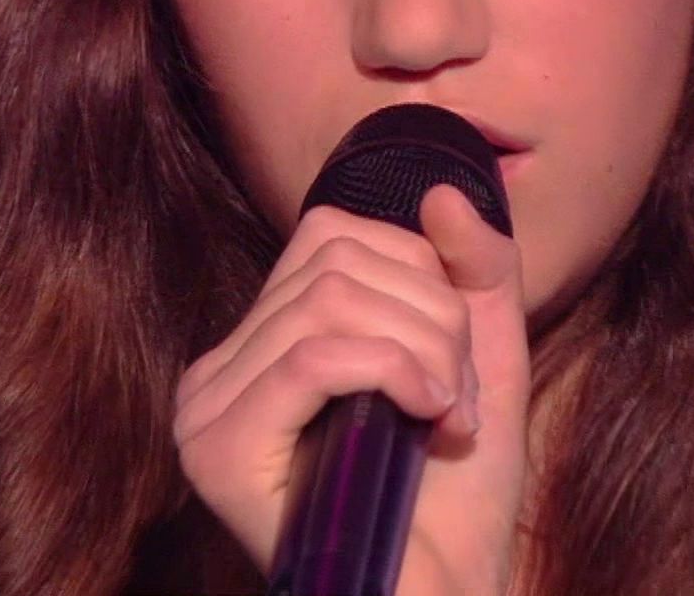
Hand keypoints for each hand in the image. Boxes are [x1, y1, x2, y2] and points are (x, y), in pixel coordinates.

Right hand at [172, 184, 531, 593]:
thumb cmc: (456, 504)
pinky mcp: (220, 451)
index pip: (329, 237)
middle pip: (332, 261)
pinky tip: (428, 417)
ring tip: (447, 417)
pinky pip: (312, 356)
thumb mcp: (485, 361)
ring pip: (327, 302)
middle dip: (430, 316)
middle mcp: (219, 371)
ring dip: (423, 350)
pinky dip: (391, 370)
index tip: (455, 361)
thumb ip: (475, 270)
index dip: (417, 275)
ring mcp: (207, 411)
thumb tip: (440, 189)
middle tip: (458, 398)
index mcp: (263, 345)